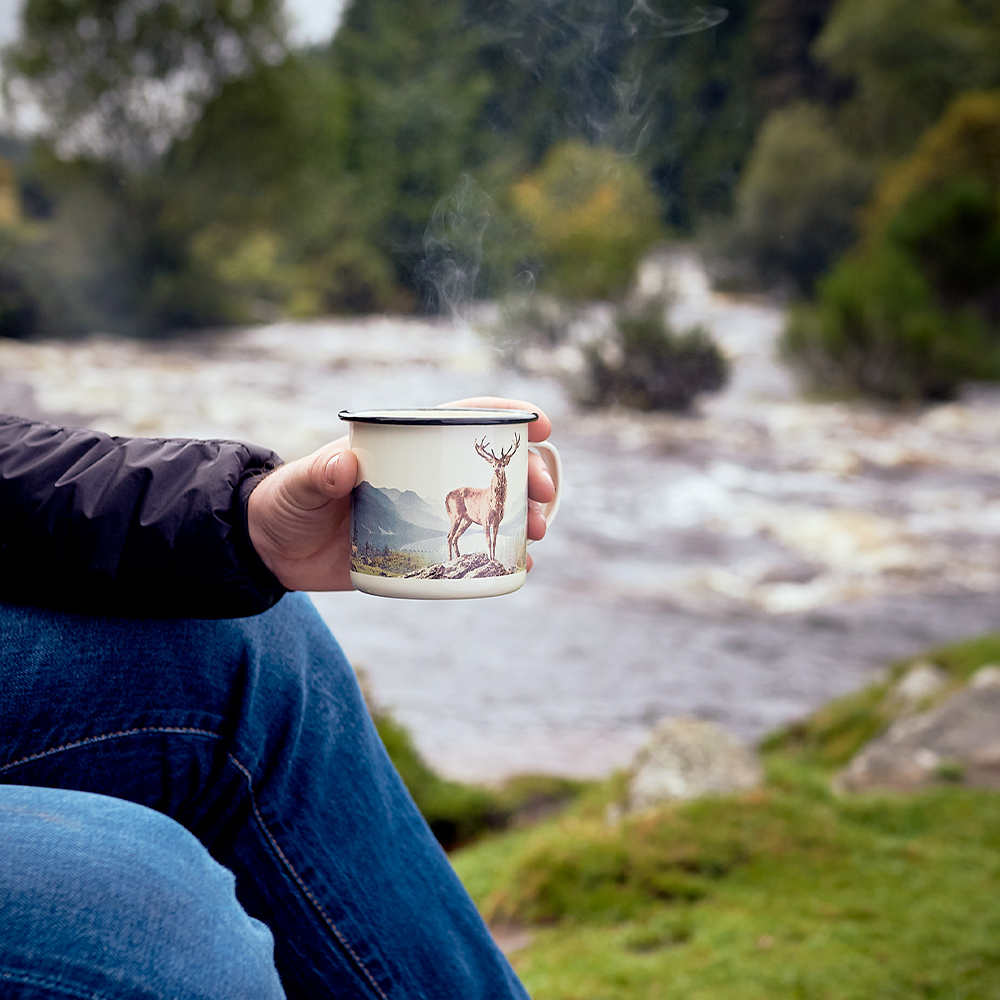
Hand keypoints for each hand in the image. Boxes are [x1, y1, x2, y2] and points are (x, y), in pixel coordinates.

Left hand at [247, 397, 555, 590]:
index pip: (458, 419)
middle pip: (487, 467)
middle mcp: (421, 474)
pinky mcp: (422, 549)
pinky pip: (473, 551)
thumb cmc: (285, 503)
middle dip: (528, 475)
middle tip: (544, 494)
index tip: (539, 423)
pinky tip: (522, 566)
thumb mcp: (298, 485)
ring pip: (490, 508)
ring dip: (524, 516)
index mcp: (399, 445)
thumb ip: (317, 474)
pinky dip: (501, 556)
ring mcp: (426, 513)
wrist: (273, 551)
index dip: (502, 416)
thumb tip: (345, 465)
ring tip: (538, 533)